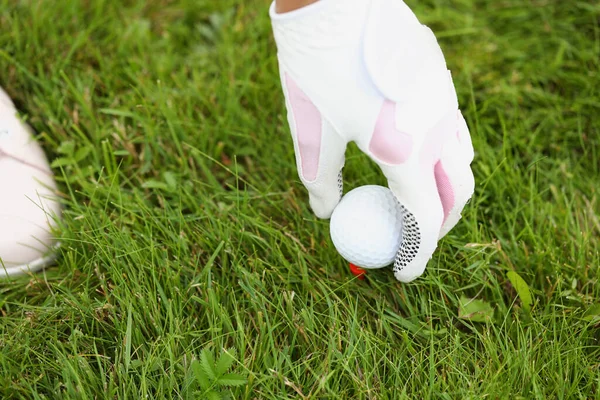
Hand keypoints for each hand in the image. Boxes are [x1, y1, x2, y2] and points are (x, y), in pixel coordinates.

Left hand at [270, 0, 474, 281]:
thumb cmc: (316, 66)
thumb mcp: (312, 130)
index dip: (418, 254)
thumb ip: (320, 177)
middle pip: (458, 193)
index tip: (404, 273)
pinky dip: (444, 158)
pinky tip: (417, 156)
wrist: (332, 2)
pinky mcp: (440, 80)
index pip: (426, 218)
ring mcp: (444, 101)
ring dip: (447, 190)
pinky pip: (455, 131)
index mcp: (405, 149)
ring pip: (463, 161)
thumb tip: (325, 213)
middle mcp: (436, 128)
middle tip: (411, 238)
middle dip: (440, 225)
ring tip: (416, 200)